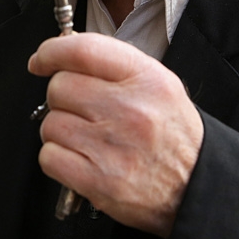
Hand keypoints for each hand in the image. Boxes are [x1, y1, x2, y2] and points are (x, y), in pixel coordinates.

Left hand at [28, 32, 203, 236]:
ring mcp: (112, 147)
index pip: (82, 51)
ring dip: (60, 130)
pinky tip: (80, 158)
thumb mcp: (158, 84)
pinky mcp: (98, 181)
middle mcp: (130, 110)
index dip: (51, 51)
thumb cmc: (171, 134)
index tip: (41, 60)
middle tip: (82, 110)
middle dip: (62, 98)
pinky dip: (57, 158)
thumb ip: (112, 65)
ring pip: (51, 123)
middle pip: (60, 87)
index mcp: (146, 79)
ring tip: (86, 138)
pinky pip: (49, 156)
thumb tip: (60, 54)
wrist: (197, 187)